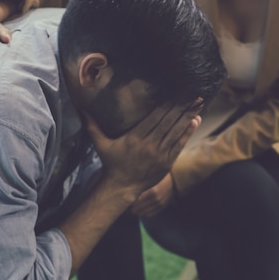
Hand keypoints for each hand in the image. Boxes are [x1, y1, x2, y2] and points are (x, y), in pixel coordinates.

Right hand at [85, 99, 202, 196]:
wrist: (122, 187)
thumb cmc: (111, 163)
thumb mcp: (100, 144)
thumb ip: (91, 125)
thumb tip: (79, 108)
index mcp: (135, 137)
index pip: (155, 117)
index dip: (168, 104)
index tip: (177, 92)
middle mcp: (149, 145)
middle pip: (168, 121)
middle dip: (182, 106)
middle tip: (194, 93)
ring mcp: (159, 154)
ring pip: (176, 131)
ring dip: (188, 116)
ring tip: (199, 103)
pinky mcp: (167, 162)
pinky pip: (179, 144)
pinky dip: (188, 132)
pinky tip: (195, 120)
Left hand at [130, 173, 174, 217]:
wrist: (173, 183)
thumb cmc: (161, 179)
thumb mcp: (152, 181)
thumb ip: (144, 187)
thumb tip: (134, 194)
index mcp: (153, 191)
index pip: (140, 200)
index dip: (134, 204)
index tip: (129, 205)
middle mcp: (156, 199)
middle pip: (142, 207)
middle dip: (135, 210)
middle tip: (131, 211)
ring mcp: (160, 204)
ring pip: (147, 212)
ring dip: (140, 214)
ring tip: (135, 213)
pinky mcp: (163, 207)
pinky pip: (153, 213)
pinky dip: (147, 215)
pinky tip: (143, 215)